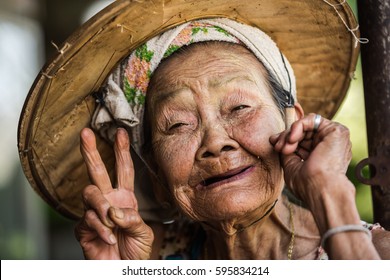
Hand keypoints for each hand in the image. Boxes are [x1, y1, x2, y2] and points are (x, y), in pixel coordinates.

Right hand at [74, 128, 153, 259]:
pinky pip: (89, 220)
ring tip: (111, 220)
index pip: (123, 170)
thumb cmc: (136, 251)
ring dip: (102, 206)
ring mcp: (94, 214)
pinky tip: (110, 239)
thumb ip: (132, 220)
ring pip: (90, 194)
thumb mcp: (143, 233)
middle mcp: (108, 202)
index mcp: (125, 199)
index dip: (122, 152)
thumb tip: (114, 210)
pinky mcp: (83, 229)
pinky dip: (101, 230)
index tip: (121, 133)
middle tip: (85, 133)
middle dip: (91, 151)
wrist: (125, 270)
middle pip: (97, 172)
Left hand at [269, 113, 352, 206]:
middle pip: (302, 131)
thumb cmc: (308, 184)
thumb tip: (274, 138)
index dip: (285, 140)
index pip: (301, 139)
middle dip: (285, 137)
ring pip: (305, 125)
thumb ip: (286, 150)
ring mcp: (333, 138)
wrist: (321, 190)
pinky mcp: (336, 131)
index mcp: (321, 154)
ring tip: (285, 148)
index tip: (275, 146)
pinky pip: (312, 120)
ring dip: (290, 134)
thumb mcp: (291, 165)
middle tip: (278, 147)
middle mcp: (328, 145)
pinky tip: (292, 139)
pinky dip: (298, 126)